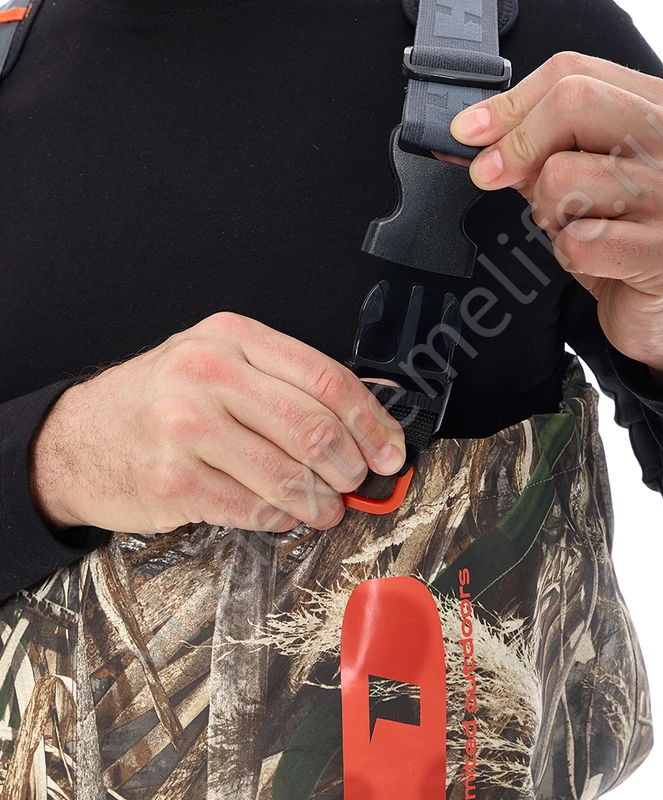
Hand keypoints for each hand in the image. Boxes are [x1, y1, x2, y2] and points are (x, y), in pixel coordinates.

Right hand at [30, 312, 405, 533]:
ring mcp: (186, 427)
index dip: (371, 421)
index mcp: (232, 337)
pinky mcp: (174, 480)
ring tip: (324, 508)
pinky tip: (280, 513)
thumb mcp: (219, 366)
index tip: (389, 451)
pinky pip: (255, 508)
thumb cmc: (160, 402)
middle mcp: (208, 373)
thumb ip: (286, 385)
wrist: (76, 439)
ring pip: (289, 475)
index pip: (326, 379)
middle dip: (350, 466)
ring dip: (321, 502)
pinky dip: (281, 518)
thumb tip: (366, 424)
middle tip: (356, 482)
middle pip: (313, 428)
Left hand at [448, 51, 662, 388]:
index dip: (509, 105)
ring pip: (565, 178)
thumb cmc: (623, 235)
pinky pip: (578, 242)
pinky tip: (591, 259)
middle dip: (518, 146)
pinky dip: (567, 256)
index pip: (573, 74)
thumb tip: (472, 137)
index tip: (469, 133)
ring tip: (574, 227)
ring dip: (548, 213)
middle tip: (495, 177)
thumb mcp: (578, 180)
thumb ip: (533, 150)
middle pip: (573, 106)